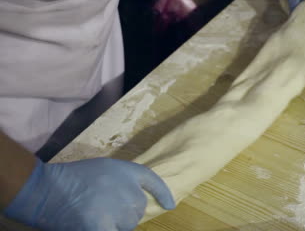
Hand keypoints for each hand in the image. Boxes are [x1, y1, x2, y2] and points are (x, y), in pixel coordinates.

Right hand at [4, 158, 174, 230]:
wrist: (46, 189)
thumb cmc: (69, 178)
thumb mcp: (102, 170)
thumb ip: (121, 182)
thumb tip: (133, 201)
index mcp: (125, 170)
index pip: (152, 181)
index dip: (162, 194)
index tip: (169, 205)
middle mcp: (127, 188)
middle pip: (138, 209)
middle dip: (125, 214)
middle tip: (103, 211)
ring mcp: (117, 208)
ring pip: (128, 225)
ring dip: (116, 226)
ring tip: (95, 217)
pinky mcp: (103, 226)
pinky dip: (111, 230)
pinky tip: (102, 227)